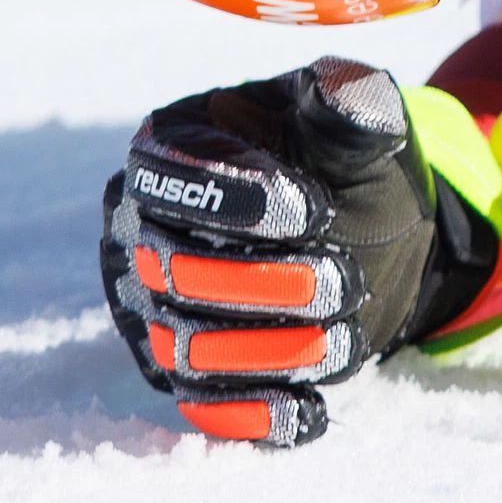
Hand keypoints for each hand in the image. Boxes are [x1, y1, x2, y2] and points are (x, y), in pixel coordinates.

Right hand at [100, 58, 501, 445]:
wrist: (360, 231)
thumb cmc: (344, 165)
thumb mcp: (359, 125)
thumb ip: (353, 104)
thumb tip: (349, 89)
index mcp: (173, 149)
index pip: (166, 174)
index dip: (235, 198)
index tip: (316, 206)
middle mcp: (142, 229)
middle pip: (172, 269)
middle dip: (267, 280)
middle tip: (345, 275)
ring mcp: (153, 305)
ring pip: (188, 345)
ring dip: (275, 345)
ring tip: (347, 321)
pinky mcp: (184, 368)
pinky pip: (203, 406)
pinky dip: (256, 413)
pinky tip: (312, 411)